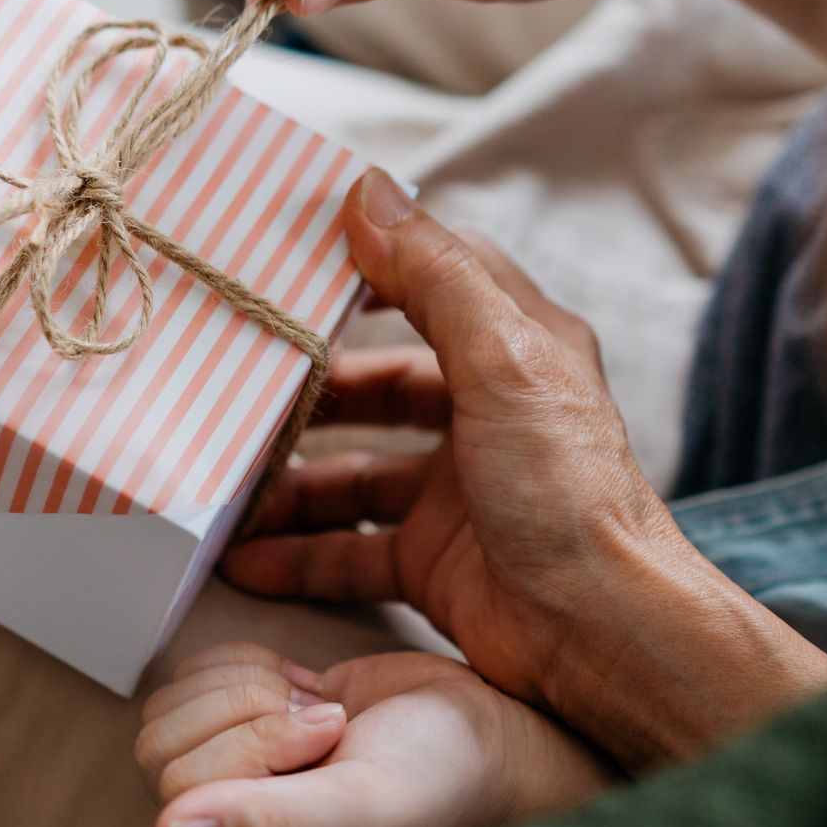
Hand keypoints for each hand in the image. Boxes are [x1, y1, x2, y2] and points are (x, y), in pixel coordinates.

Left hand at [137, 642, 608, 826]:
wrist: (495, 733)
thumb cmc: (445, 781)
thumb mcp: (364, 804)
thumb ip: (267, 822)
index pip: (181, 786)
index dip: (253, 742)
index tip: (330, 740)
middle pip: (162, 745)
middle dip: (250, 709)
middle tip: (325, 724)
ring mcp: (238, 773)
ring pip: (172, 706)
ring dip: (249, 686)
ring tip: (320, 710)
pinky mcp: (248, 721)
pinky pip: (198, 675)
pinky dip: (248, 662)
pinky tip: (307, 686)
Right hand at [224, 172, 826, 771]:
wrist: (606, 636)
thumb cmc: (568, 490)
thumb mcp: (502, 362)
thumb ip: (434, 277)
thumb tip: (367, 190)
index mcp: (515, 348)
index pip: (432, 281)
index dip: (365, 265)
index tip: (286, 260)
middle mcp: (486, 414)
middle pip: (378, 383)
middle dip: (307, 390)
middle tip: (231, 388)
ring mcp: (457, 492)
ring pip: (352, 473)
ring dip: (288, 481)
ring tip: (221, 485)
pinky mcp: (435, 562)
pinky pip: (349, 550)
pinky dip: (298, 554)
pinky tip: (243, 558)